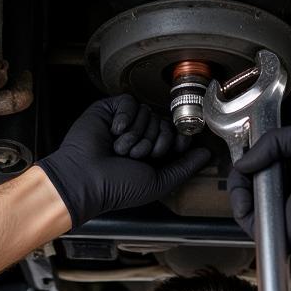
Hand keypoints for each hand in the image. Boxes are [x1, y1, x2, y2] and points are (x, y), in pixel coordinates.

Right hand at [36, 94, 211, 228]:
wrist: (85, 178)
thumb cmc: (117, 187)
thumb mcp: (159, 182)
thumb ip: (184, 168)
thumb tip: (206, 154)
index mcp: (151, 154)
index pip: (176, 135)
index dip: (178, 139)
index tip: (178, 146)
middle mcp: (139, 136)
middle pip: (164, 123)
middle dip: (154, 142)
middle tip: (135, 156)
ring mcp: (125, 122)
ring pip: (147, 113)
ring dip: (135, 136)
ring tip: (118, 150)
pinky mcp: (109, 110)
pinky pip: (130, 103)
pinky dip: (124, 119)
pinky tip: (113, 133)